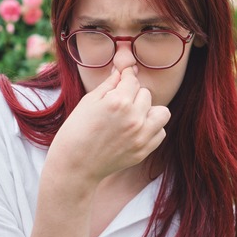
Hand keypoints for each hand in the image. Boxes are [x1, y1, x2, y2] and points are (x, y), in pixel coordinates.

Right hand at [47, 67, 170, 186]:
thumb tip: (123, 71)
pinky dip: (151, 128)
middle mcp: (134, 118)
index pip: (132, 80)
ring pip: (161, 112)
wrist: (74, 165)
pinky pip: (160, 132)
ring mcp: (141, 136)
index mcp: (118, 102)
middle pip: (146, 94)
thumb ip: (109, 84)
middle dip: (134, 94)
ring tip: (134, 115)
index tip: (123, 77)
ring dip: (149, 110)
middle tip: (119, 102)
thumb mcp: (88, 101)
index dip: (125, 77)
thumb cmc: (76, 130)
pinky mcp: (143, 151)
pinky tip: (135, 129)